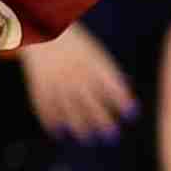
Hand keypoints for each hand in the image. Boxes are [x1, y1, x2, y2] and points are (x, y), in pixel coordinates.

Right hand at [17, 23, 137, 140]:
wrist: (43, 33)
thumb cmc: (75, 48)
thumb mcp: (94, 54)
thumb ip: (108, 75)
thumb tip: (124, 101)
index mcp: (91, 63)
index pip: (110, 83)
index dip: (122, 99)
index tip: (131, 114)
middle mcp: (75, 73)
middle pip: (91, 102)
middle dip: (102, 120)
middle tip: (112, 135)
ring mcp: (56, 80)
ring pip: (69, 109)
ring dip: (79, 126)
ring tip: (87, 137)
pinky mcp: (39, 85)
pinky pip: (45, 107)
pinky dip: (51, 121)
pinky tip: (59, 131)